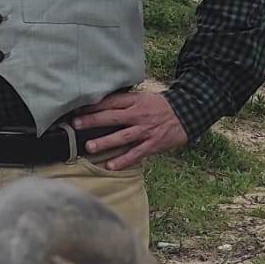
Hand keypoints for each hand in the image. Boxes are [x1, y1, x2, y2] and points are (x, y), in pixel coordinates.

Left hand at [71, 88, 187, 169]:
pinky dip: (124, 160)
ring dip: (105, 142)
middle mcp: (138, 115)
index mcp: (135, 101)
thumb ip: (124, 101)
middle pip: (112, 117)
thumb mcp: (143, 97)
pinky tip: (111, 166)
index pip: (111, 102)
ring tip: (89, 147)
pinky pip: (136, 153)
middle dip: (93, 121)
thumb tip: (100, 105)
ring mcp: (146, 130)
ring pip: (123, 137)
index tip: (77, 109)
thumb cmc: (160, 106)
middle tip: (76, 125)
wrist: (187, 113)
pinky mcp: (153, 144)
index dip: (94, 106)